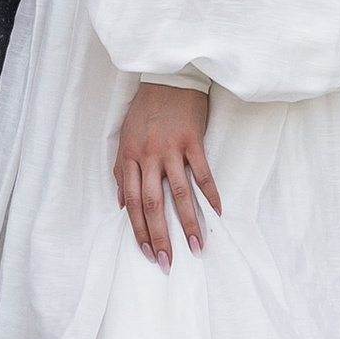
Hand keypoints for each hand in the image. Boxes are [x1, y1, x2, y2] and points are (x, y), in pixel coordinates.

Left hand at [113, 83, 219, 266]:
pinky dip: (210, 194)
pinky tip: (217, 213)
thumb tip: (122, 205)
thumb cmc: (145, 110)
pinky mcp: (192, 140)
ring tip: (196, 247)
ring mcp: (171, 148)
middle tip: (166, 261)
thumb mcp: (125, 137)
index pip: (131, 202)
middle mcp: (148, 155)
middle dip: (159, 236)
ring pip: (178, 194)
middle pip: (153, 204)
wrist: (167, 76)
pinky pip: (202, 173)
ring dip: (188, 223)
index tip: (146, 251)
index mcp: (128, 156)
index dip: (138, 229)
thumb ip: (121, 171)